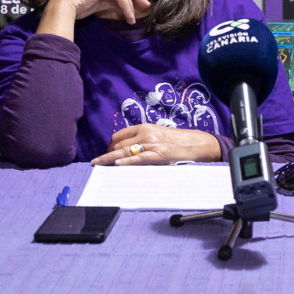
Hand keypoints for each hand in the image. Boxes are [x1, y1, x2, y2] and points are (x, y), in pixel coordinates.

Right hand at [39, 0, 150, 37]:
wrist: (66, 6)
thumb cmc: (79, 6)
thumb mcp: (99, 3)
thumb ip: (111, 1)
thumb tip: (123, 6)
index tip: (139, 1)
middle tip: (146, 4)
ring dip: (130, 5)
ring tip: (133, 18)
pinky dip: (126, 7)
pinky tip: (128, 16)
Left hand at [91, 123, 222, 165]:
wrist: (195, 144)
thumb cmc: (176, 141)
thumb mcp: (156, 134)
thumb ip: (141, 139)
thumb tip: (125, 149)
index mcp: (144, 127)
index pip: (118, 135)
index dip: (109, 146)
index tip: (104, 154)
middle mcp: (145, 133)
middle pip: (118, 144)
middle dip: (106, 154)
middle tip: (100, 164)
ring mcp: (151, 144)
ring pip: (124, 151)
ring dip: (108, 159)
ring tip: (98, 165)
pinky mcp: (158, 155)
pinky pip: (138, 158)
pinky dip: (126, 161)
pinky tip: (116, 165)